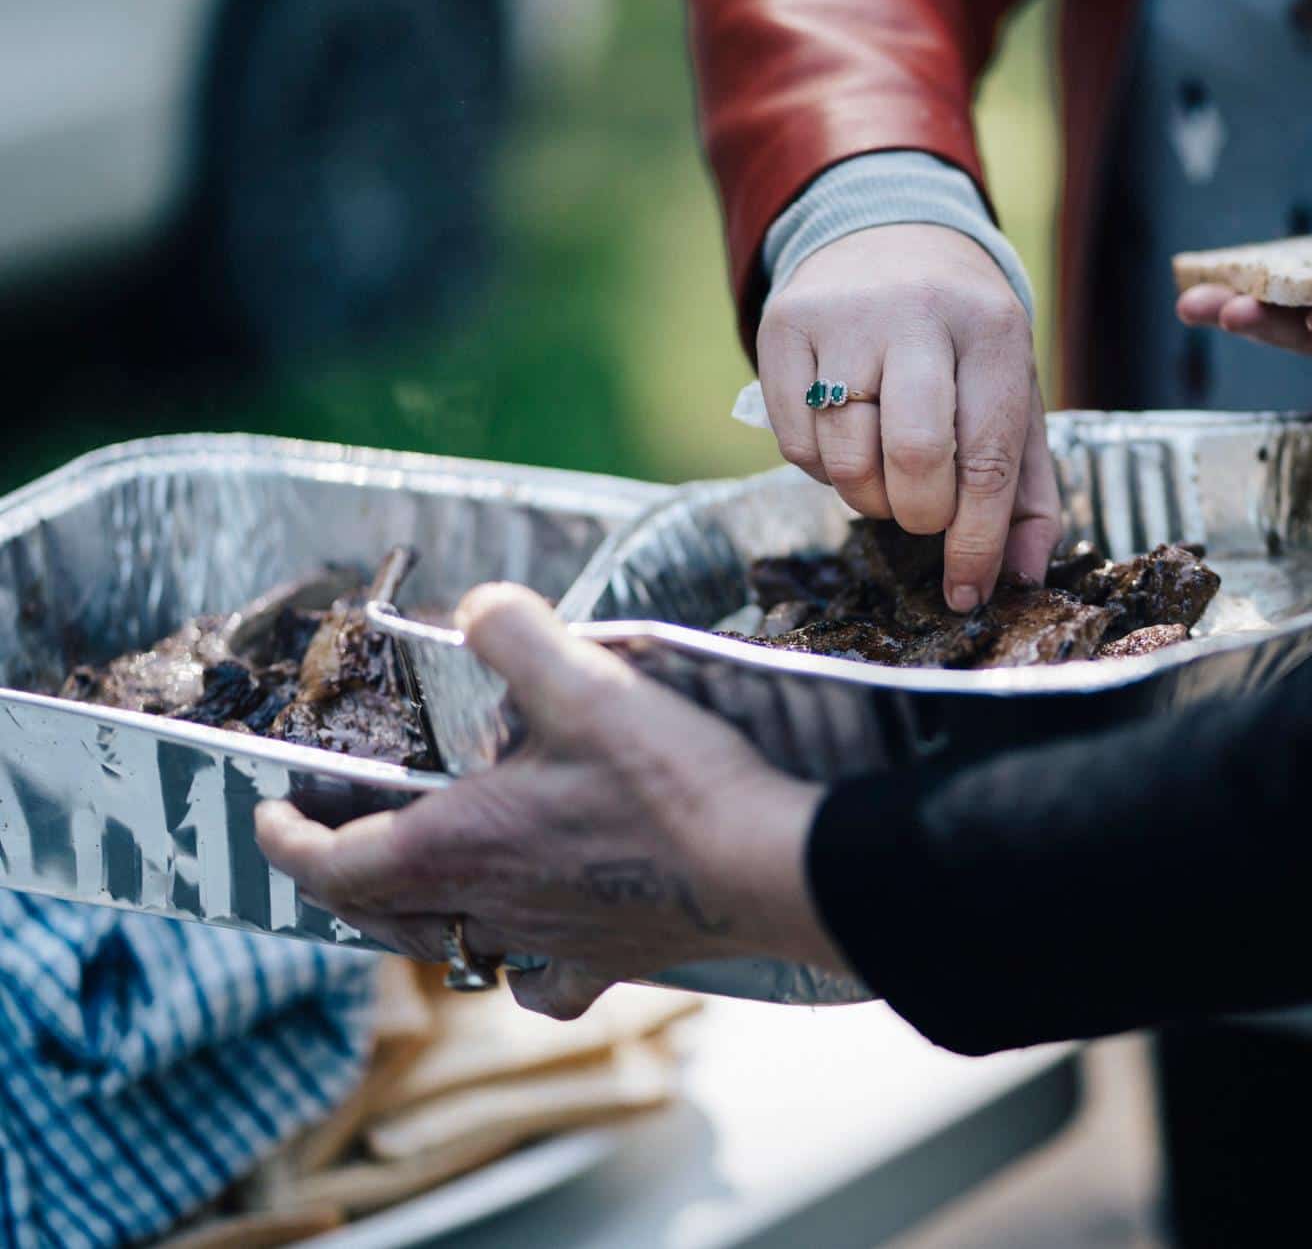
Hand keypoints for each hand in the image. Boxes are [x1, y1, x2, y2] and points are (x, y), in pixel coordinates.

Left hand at [254, 584, 844, 1019]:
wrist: (766, 866)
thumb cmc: (672, 784)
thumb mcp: (585, 681)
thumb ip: (514, 631)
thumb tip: (480, 606)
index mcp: (459, 845)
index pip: (333, 863)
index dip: (286, 841)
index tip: (267, 816)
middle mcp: (491, 906)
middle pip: (378, 912)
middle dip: (340, 877)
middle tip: (331, 840)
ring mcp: (550, 941)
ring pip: (453, 948)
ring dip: (417, 919)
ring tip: (418, 886)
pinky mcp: (613, 959)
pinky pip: (547, 984)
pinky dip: (525, 970)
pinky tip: (535, 945)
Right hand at [758, 223, 1061, 611]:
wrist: (892, 238)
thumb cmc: (962, 343)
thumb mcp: (1013, 399)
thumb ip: (1026, 494)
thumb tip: (1018, 578)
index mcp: (993, 332)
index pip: (987, 459)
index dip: (976, 541)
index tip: (966, 590)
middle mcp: (919, 313)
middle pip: (914, 455)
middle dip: (920, 514)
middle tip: (923, 514)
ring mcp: (845, 316)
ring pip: (845, 456)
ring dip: (868, 496)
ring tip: (886, 472)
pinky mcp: (785, 325)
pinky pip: (793, 443)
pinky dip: (821, 469)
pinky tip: (846, 439)